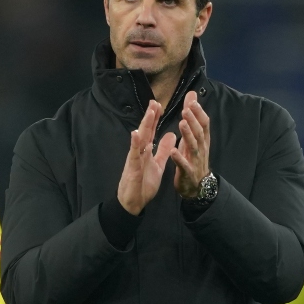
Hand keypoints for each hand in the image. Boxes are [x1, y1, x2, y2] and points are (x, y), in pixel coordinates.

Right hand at [118, 100, 175, 214]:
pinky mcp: (133, 167)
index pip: (151, 131)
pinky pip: (134, 154)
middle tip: (154, 102)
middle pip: (145, 131)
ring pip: (140, 139)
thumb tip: (171, 135)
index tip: (158, 104)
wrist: (134, 201)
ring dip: (144, 125)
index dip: (155, 118)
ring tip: (149, 112)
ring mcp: (135, 158)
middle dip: (150, 117)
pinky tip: (135, 133)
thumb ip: (163, 150)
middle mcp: (140, 151)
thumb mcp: (158, 164)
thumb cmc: (144, 183)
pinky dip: (135, 143)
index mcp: (146, 150)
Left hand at [171, 90, 209, 198]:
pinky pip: (184, 165)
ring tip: (181, 123)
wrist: (197, 186)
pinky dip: (179, 158)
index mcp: (202, 140)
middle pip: (199, 132)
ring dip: (188, 135)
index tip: (192, 101)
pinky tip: (173, 151)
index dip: (199, 112)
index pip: (204, 124)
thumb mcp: (194, 138)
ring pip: (193, 146)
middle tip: (186, 109)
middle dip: (193, 120)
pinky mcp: (188, 172)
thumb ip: (192, 117)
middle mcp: (201, 149)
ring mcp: (195, 161)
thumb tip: (192, 96)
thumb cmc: (194, 159)